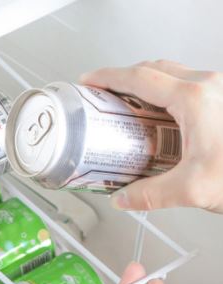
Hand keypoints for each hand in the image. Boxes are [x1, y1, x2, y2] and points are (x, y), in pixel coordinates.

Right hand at [80, 61, 222, 212]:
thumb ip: (150, 195)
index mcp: (194, 99)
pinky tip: (157, 118)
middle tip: (103, 94)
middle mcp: (207, 86)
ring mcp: (217, 90)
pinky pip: (185, 86)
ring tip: (125, 106)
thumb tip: (124, 198)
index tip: (89, 81)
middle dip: (123, 78)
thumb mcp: (193, 189)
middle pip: (154, 69)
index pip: (139, 78)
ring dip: (144, 85)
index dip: (108, 77)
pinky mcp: (222, 101)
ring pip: (171, 75)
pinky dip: (162, 94)